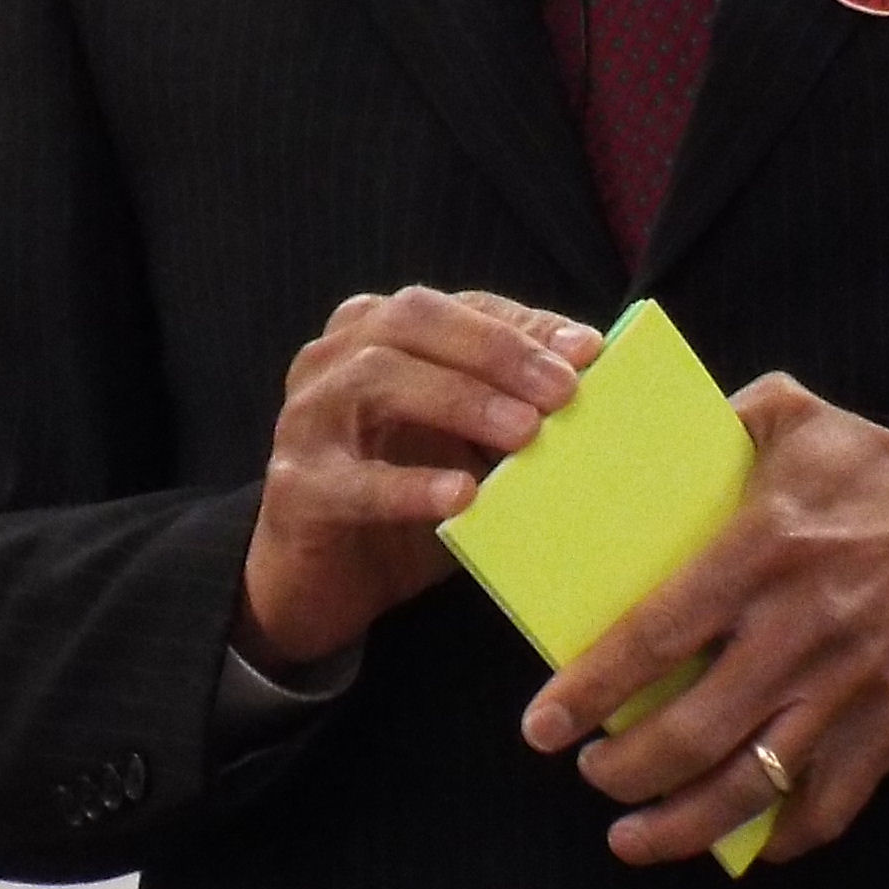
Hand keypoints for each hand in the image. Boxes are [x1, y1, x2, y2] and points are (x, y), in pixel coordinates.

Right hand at [239, 286, 598, 671]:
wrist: (319, 581)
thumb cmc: (403, 494)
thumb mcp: (463, 443)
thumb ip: (511, 406)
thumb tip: (593, 380)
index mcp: (376, 330)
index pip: (459, 306)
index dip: (523, 324)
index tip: (589, 352)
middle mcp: (333, 358)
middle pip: (411, 320)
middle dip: (494, 349)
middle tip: (562, 390)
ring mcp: (305, 418)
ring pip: (377, 379)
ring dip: (460, 399)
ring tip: (524, 434)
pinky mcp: (294, 487)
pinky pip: (351, 480)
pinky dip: (409, 486)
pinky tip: (459, 498)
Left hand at [520, 373, 888, 867]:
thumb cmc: (875, 471)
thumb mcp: (796, 416)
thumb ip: (721, 421)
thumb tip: (645, 434)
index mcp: (763, 551)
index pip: (656, 635)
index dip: (592, 689)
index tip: (543, 727)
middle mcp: (801, 628)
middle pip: (693, 730)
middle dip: (625, 770)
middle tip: (589, 773)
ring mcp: (849, 686)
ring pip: (752, 784)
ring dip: (682, 824)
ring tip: (630, 836)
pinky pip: (830, 804)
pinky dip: (781, 837)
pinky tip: (740, 841)